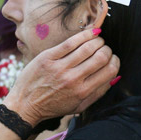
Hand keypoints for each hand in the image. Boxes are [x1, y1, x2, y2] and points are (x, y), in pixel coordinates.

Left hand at [3, 29, 118, 125]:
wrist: (25, 105)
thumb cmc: (53, 106)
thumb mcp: (79, 107)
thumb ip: (98, 93)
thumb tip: (115, 77)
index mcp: (82, 92)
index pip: (109, 71)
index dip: (115, 61)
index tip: (113, 58)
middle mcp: (73, 79)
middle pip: (101, 57)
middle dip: (107, 50)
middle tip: (104, 49)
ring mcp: (60, 67)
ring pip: (87, 47)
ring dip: (97, 40)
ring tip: (98, 40)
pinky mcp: (48, 57)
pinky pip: (70, 42)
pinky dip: (84, 34)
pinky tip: (91, 32)